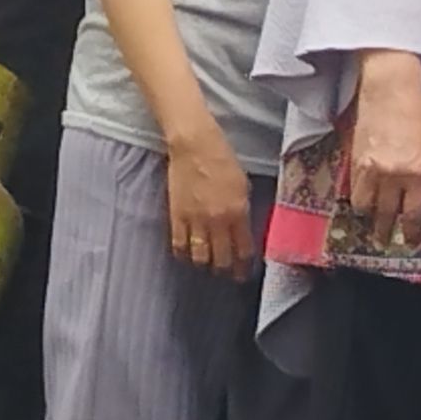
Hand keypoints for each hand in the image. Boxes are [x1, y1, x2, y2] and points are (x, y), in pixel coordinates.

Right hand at [165, 125, 255, 281]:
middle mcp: (217, 221)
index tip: (244, 273)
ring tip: (207, 265)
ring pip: (200, 257)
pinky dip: (184, 254)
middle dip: (225, 270)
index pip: (243, 250)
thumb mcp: (243, 186)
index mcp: (238, 212)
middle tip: (227, 273)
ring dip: (205, 264)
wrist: (194, 146)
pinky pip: (179, 245)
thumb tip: (243, 231)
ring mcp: (195, 220)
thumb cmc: (223, 160)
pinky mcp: (176, 216)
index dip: (244, 266)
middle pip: (221, 259)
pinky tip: (188, 255)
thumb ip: (243, 211)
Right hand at [346, 49, 420, 247]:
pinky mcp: (354, 157)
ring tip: (369, 223)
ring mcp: (369, 166)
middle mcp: (392, 173)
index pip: (412, 211)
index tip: (410, 240)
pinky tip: (360, 201)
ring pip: (364, 204)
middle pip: (385, 213)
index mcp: (416, 169)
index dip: (410, 229)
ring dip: (367, 215)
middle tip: (384, 240)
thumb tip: (411, 191)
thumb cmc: (415, 109)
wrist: (388, 86)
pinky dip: (357, 196)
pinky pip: (353, 187)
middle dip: (384, 230)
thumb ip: (418, 170)